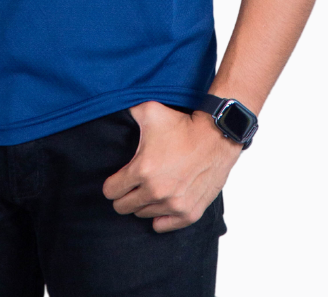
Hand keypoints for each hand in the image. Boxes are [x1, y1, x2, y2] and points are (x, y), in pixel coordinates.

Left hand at [102, 100, 242, 232]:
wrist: (216, 137)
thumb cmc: (183, 125)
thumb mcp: (150, 111)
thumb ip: (127, 109)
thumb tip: (113, 100)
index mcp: (142, 170)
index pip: (111, 191)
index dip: (111, 184)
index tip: (118, 179)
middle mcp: (155, 191)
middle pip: (123, 207)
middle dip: (124, 196)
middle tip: (132, 185)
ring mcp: (173, 204)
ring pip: (143, 215)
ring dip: (144, 203)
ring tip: (150, 188)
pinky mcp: (188, 212)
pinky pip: (163, 226)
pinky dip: (160, 217)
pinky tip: (161, 204)